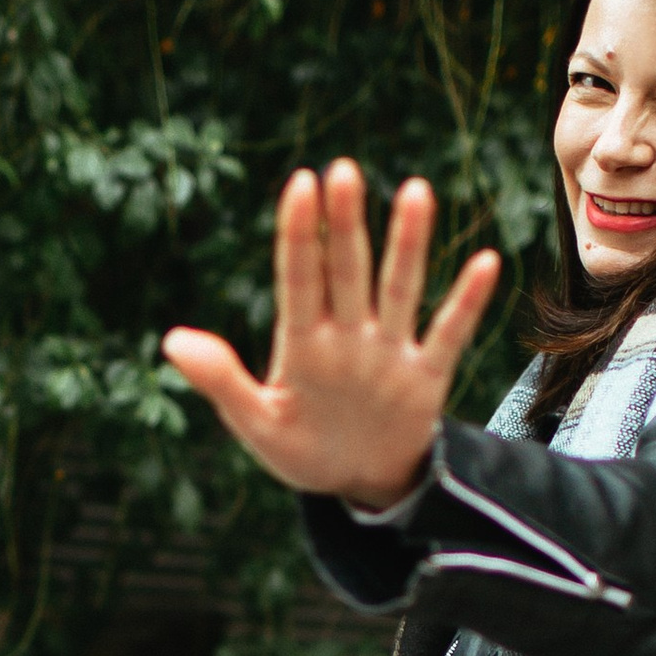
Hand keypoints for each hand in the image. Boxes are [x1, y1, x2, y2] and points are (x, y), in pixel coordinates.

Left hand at [162, 159, 499, 504]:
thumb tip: (170, 340)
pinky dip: (467, 301)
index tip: (300, 184)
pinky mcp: (426, 376)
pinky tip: (485, 260)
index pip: (299, 279)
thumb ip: (221, 381)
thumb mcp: (256, 423)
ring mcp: (389, 352)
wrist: (359, 485)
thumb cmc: (302, 451)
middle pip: (346, 270)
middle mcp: (348, 336)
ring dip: (407, 244)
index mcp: (303, 344)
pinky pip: (449, 332)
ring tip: (415, 191)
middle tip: (344, 170)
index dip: (299, 234)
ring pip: (399, 288)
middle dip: (345, 224)